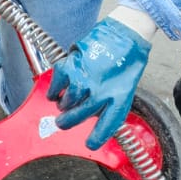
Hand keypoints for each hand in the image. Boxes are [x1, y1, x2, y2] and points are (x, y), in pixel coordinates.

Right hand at [47, 18, 150, 150]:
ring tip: (66, 100)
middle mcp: (99, 93)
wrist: (124, 35)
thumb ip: (110, 106)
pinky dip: (54, 91)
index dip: (96, 139)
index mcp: (117, 100)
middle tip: (62, 123)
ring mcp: (83, 81)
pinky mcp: (69, 67)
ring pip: (64, 104)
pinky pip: (55, 88)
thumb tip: (94, 119)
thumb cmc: (126, 63)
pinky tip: (58, 91)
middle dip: (67, 123)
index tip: (89, 144)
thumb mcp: (125, 90)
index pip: (105, 127)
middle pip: (76, 118)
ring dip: (63, 105)